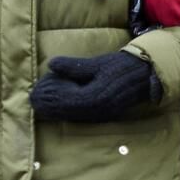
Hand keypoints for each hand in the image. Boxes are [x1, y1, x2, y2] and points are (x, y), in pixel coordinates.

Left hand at [31, 51, 157, 123]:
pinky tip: (59, 108)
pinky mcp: (105, 115)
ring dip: (57, 111)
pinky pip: (82, 116)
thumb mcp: (98, 63)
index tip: (35, 93)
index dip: (50, 97)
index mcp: (96, 97)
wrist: (146, 75)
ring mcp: (103, 115)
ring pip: (74, 116)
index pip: (66, 101)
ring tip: (41, 105)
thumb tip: (51, 64)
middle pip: (68, 112)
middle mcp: (99, 110)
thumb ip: (74, 66)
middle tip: (33, 101)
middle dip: (49, 107)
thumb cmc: (122, 66)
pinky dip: (68, 112)